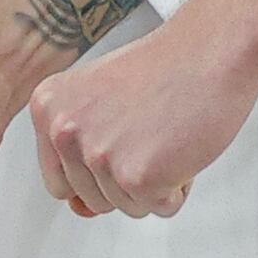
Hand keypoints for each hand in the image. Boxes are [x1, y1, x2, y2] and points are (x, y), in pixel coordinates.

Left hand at [20, 9, 257, 217]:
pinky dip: (179, 187)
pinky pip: (161, 208)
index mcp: (48, 108)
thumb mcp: (100, 100)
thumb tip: (80, 209)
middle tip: (148, 132)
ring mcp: (98, 155)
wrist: (209, 48)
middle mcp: (64, 131)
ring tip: (164, 135)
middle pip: (92, 198)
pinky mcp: (136, 177)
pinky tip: (180, 147)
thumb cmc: (166, 66)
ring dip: (155, 182)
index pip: (58, 180)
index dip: (94, 173)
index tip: (117, 146)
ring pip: (128, 206)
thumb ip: (81, 152)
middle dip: (126, 177)